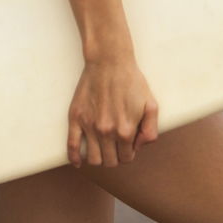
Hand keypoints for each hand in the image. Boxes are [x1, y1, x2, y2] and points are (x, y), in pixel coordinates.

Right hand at [67, 53, 158, 167]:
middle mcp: (107, 132)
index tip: (127, 143)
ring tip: (102, 147)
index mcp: (126, 130)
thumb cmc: (131, 80)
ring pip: (93, 159)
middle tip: (116, 144)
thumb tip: (139, 147)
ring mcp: (90, 126)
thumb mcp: (150, 104)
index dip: (128, 152)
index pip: (126, 157)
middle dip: (115, 155)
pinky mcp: (76, 118)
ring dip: (99, 157)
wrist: (109, 61)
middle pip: (110, 161)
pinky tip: (79, 161)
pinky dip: (75, 158)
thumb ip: (151, 130)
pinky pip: (72, 147)